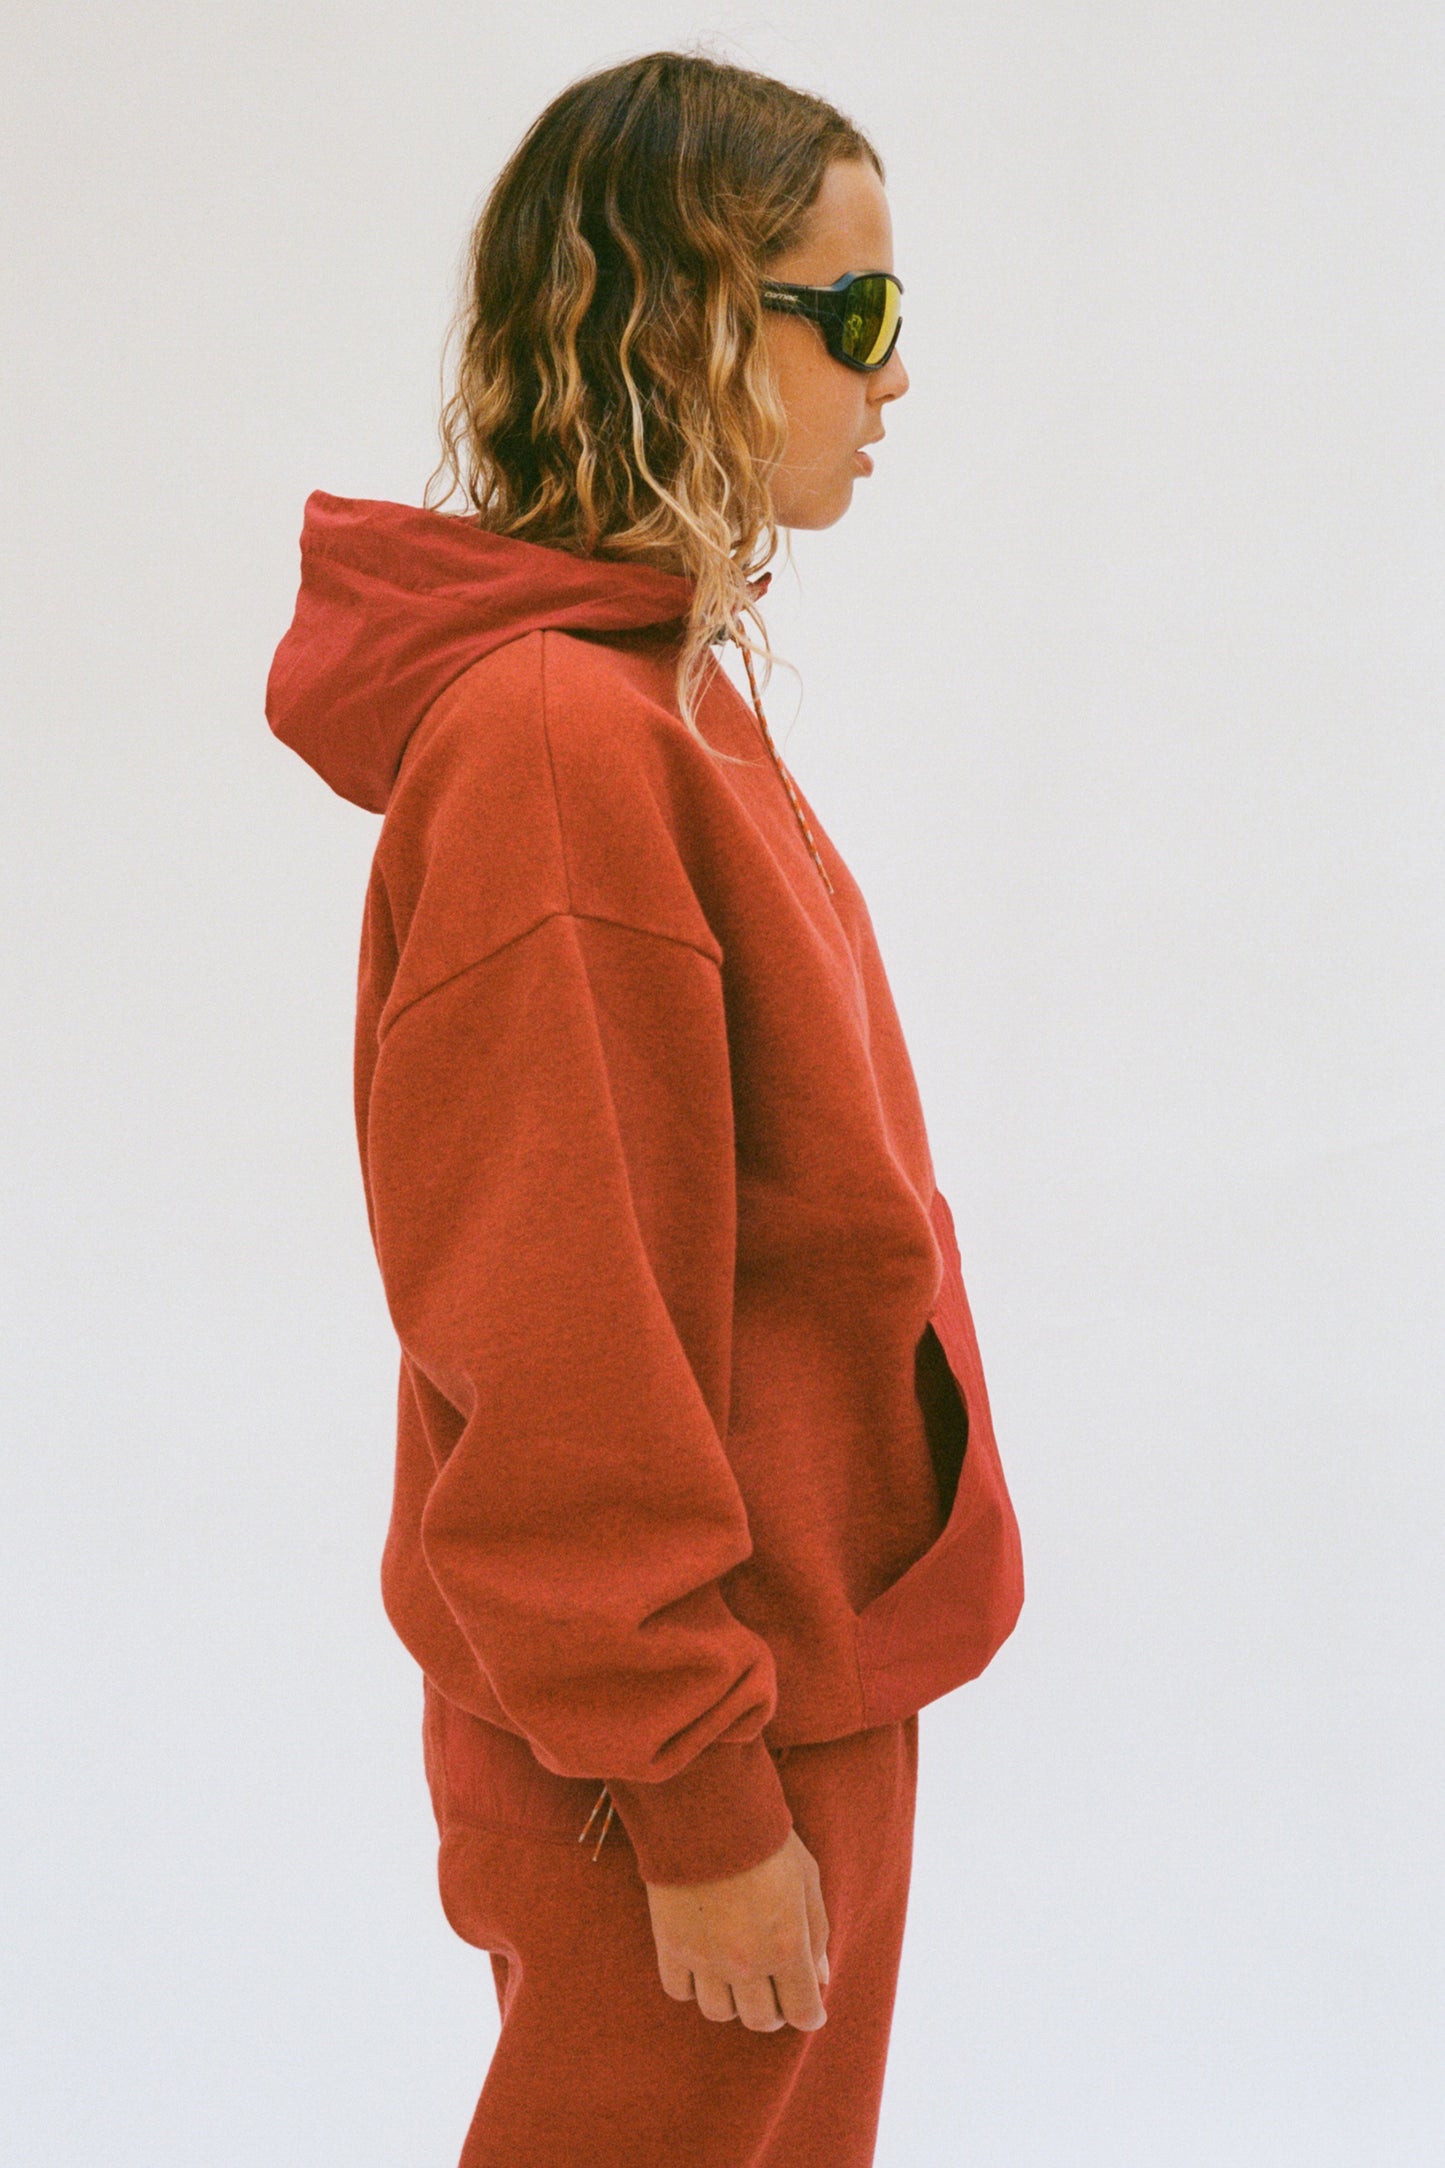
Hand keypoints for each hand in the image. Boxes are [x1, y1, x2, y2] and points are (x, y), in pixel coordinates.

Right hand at [643, 1827, 830, 2031]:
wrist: (708, 1809)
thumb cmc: (766, 1840)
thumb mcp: (807, 1879)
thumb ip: (818, 1933)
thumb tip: (821, 1978)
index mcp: (786, 1946)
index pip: (802, 2012)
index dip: (810, 2015)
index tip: (809, 2008)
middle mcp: (746, 1962)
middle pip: (760, 2020)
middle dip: (773, 2010)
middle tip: (774, 1989)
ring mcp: (705, 1957)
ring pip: (718, 2012)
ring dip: (733, 2001)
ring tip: (737, 1976)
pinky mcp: (670, 1945)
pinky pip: (679, 1991)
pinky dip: (693, 1986)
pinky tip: (703, 1964)